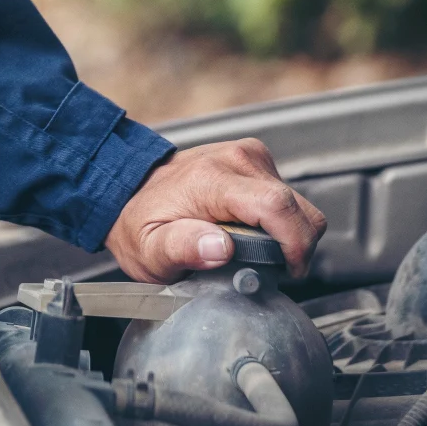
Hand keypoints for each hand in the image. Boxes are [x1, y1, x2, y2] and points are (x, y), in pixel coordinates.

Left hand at [104, 139, 326, 283]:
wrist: (129, 191)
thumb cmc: (139, 224)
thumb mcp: (150, 250)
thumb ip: (182, 249)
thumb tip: (220, 248)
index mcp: (210, 180)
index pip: (276, 206)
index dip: (294, 244)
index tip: (287, 270)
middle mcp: (234, 159)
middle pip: (297, 207)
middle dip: (292, 245)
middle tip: (262, 265)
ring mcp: (247, 155)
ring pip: (297, 204)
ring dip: (284, 233)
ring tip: (249, 247)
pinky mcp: (254, 158)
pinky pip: (287, 196)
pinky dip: (277, 220)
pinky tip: (247, 228)